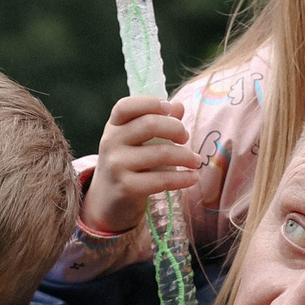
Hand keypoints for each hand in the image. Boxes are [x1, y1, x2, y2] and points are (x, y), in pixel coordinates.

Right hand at [82, 95, 199, 235]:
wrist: (109, 202)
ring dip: (186, 156)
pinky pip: (162, 179)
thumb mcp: (136, 142)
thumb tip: (179, 106)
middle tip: (186, 138)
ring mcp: (117, 165)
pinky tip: (193, 178)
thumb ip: (157, 122)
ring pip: (161, 153)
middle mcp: (110, 143)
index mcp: (113, 127)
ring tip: (195, 160)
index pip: (126, 106)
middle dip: (176, 128)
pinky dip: (182, 178)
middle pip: (149, 124)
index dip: (150, 103)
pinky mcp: (127, 187)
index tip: (169, 109)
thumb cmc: (129, 165)